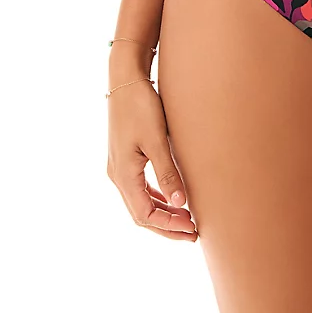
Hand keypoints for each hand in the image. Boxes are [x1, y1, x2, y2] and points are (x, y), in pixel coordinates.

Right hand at [107, 80, 198, 241]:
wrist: (125, 79)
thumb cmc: (140, 106)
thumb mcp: (156, 140)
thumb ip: (167, 172)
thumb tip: (181, 204)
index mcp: (122, 175)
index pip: (144, 215)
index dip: (168, 226)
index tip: (193, 229)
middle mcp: (117, 175)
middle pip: (141, 213)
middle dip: (167, 225)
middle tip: (194, 233)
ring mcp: (120, 166)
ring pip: (140, 202)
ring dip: (163, 213)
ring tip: (187, 219)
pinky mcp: (126, 157)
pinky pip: (140, 187)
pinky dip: (157, 197)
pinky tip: (173, 197)